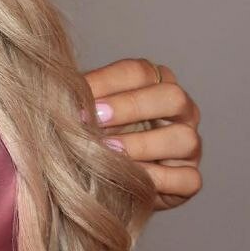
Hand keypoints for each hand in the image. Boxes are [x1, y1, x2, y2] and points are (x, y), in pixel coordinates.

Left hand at [82, 57, 202, 210]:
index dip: (108, 81)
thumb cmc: (95, 133)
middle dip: (131, 106)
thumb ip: (81, 98)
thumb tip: (58, 89)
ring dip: (142, 145)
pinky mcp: (191, 179)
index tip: (78, 94)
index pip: (139, 71)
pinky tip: (128, 179)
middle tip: (96, 120)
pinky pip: (186, 178)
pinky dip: (156, 179)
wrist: (105, 178)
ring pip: (184, 138)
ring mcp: (190, 144)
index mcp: (155, 82)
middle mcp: (181, 110)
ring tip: (108, 150)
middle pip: (171, 97)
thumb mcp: (88, 110)